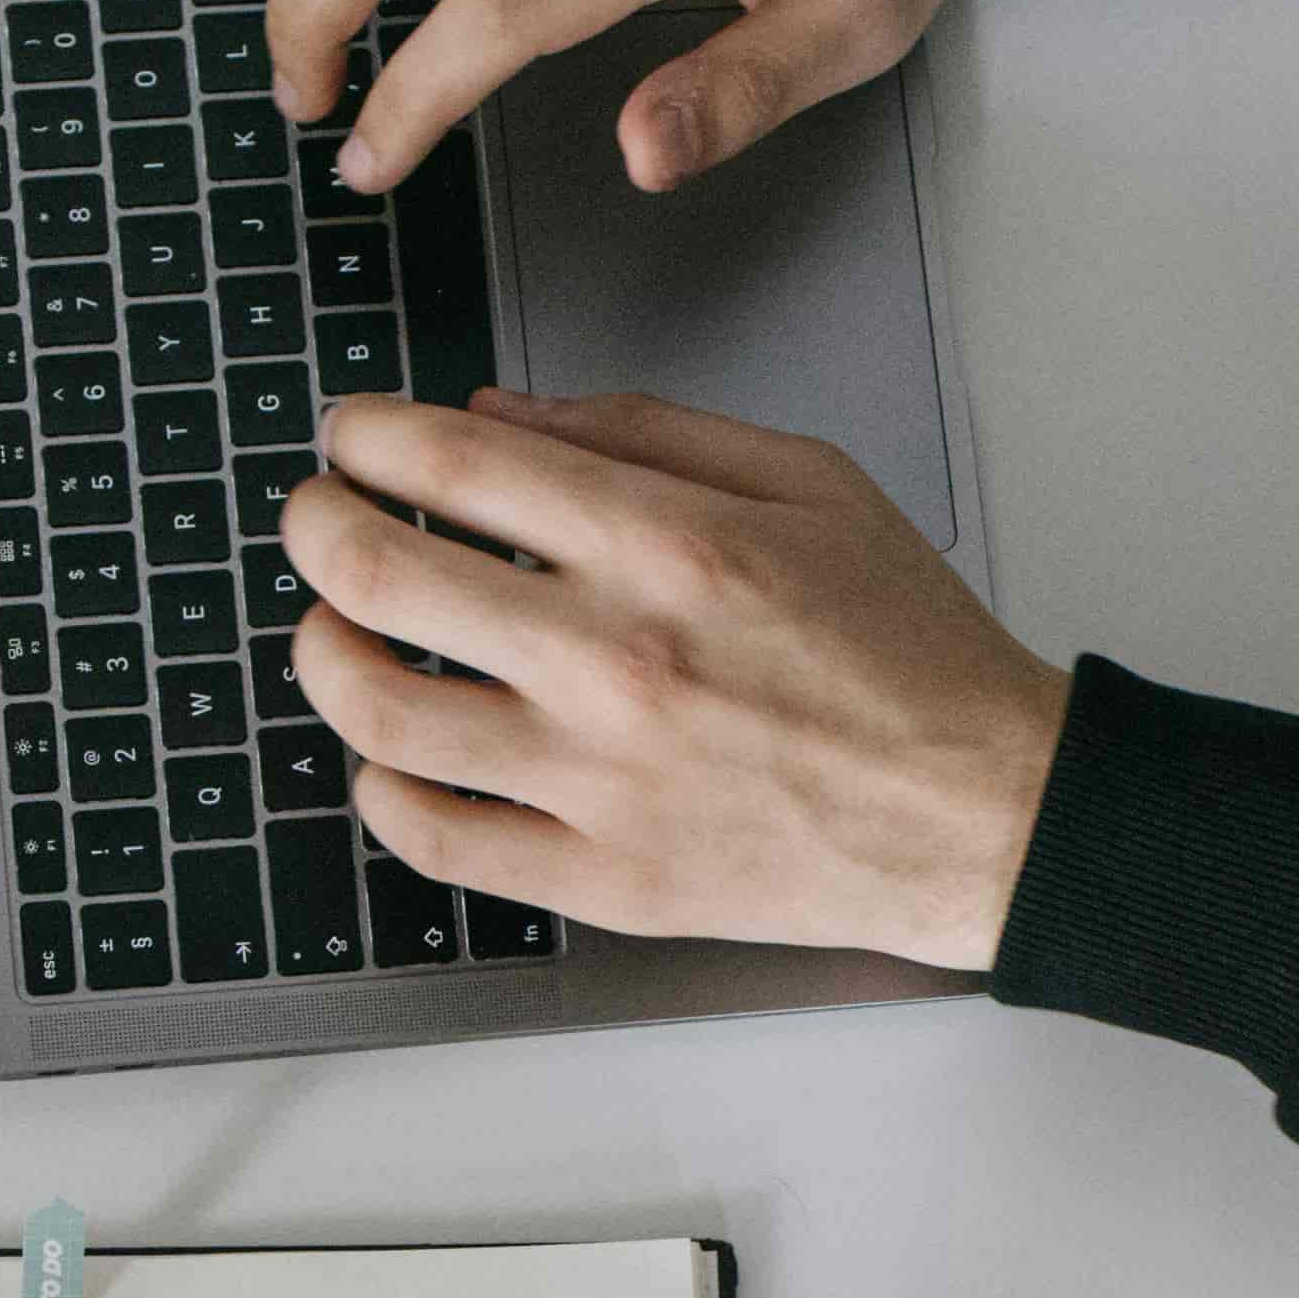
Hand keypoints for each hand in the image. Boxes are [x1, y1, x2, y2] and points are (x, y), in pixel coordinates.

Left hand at [279, 392, 1067, 962]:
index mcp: (669, 547)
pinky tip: (387, 757)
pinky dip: (380, 790)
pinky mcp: (604, 881)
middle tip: (315, 516)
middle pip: (380, 577)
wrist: (983, 811)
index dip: (367, 436)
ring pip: (379, 715)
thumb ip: (645, 433)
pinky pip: (435, 842)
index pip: (454, 466)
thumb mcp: (806, 483)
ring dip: (321, 655)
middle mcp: (617, 662)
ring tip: (329, 631)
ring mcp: (601, 782)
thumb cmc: (907, 649)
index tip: (352, 435)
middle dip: (315, 525)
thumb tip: (497, 416)